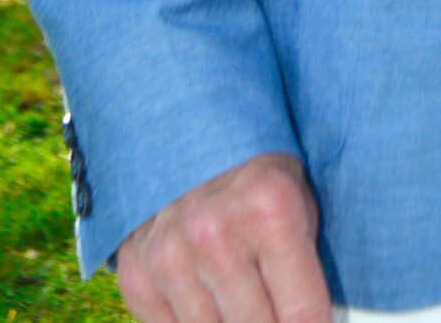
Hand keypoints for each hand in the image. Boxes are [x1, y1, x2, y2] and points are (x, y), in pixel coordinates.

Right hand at [116, 153, 329, 322]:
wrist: (189, 136)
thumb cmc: (257, 177)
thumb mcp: (298, 203)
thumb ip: (304, 269)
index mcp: (270, 209)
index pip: (302, 315)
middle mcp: (216, 233)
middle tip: (273, 310)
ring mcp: (170, 254)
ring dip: (229, 322)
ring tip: (240, 300)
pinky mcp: (136, 270)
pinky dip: (190, 322)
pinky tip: (203, 295)